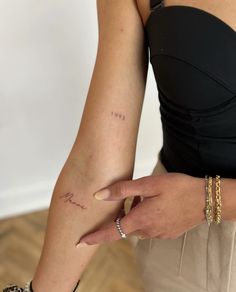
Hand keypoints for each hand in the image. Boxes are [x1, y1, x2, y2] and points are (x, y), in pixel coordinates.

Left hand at [78, 172, 205, 244]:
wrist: (205, 199)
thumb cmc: (177, 188)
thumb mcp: (148, 184)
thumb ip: (122, 189)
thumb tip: (99, 195)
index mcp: (140, 219)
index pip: (111, 232)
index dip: (95, 237)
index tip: (81, 241)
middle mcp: (148, 231)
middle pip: (126, 226)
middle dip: (122, 214)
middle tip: (130, 197)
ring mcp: (159, 234)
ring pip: (138, 225)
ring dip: (136, 213)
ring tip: (146, 195)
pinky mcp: (167, 233)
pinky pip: (150, 227)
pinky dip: (146, 217)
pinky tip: (156, 203)